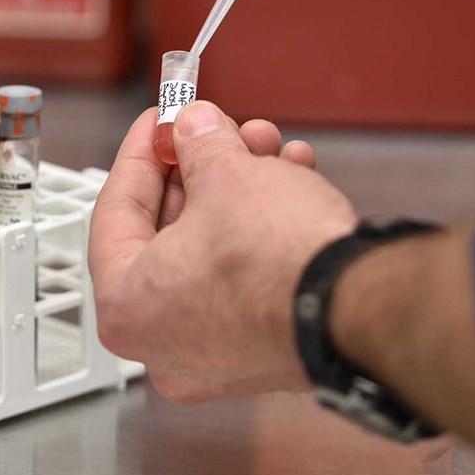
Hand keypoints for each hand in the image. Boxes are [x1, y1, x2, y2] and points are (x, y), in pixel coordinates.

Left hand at [89, 101, 355, 402]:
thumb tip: (194, 127)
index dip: (141, 152)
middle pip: (168, 228)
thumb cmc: (279, 264)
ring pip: (212, 248)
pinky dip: (263, 227)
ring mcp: (215, 353)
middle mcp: (162, 341)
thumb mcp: (226, 175)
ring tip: (269, 149)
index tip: (157, 120)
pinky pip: (245, 276)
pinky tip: (293, 181)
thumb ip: (198, 143)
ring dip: (240, 189)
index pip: (116, 210)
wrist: (358, 310)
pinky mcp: (261, 349)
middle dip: (201, 168)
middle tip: (215, 131)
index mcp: (128, 305)